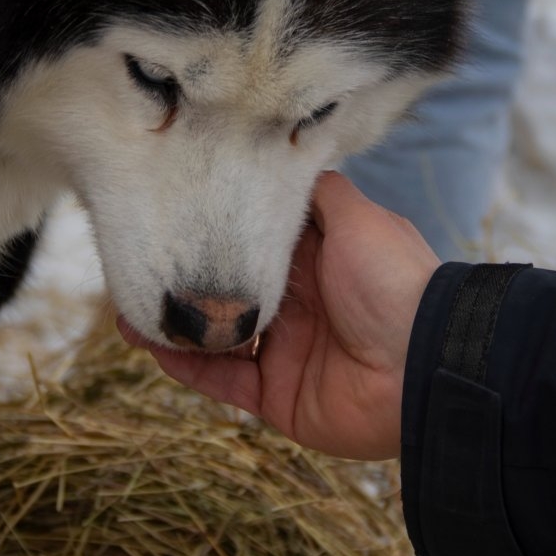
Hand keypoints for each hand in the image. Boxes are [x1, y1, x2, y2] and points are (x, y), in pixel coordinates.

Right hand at [119, 171, 439, 459]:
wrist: (427, 363)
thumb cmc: (394, 280)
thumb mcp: (356, 216)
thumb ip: (318, 192)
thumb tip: (288, 158)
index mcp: (316, 262)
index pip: (252, 245)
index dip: (214, 233)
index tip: (170, 217)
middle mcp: (298, 305)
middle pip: (228, 293)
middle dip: (183, 283)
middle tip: (136, 267)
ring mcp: (286, 353)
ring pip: (216, 338)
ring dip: (174, 326)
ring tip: (128, 313)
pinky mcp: (279, 397)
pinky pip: (223, 382)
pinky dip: (187, 367)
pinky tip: (154, 346)